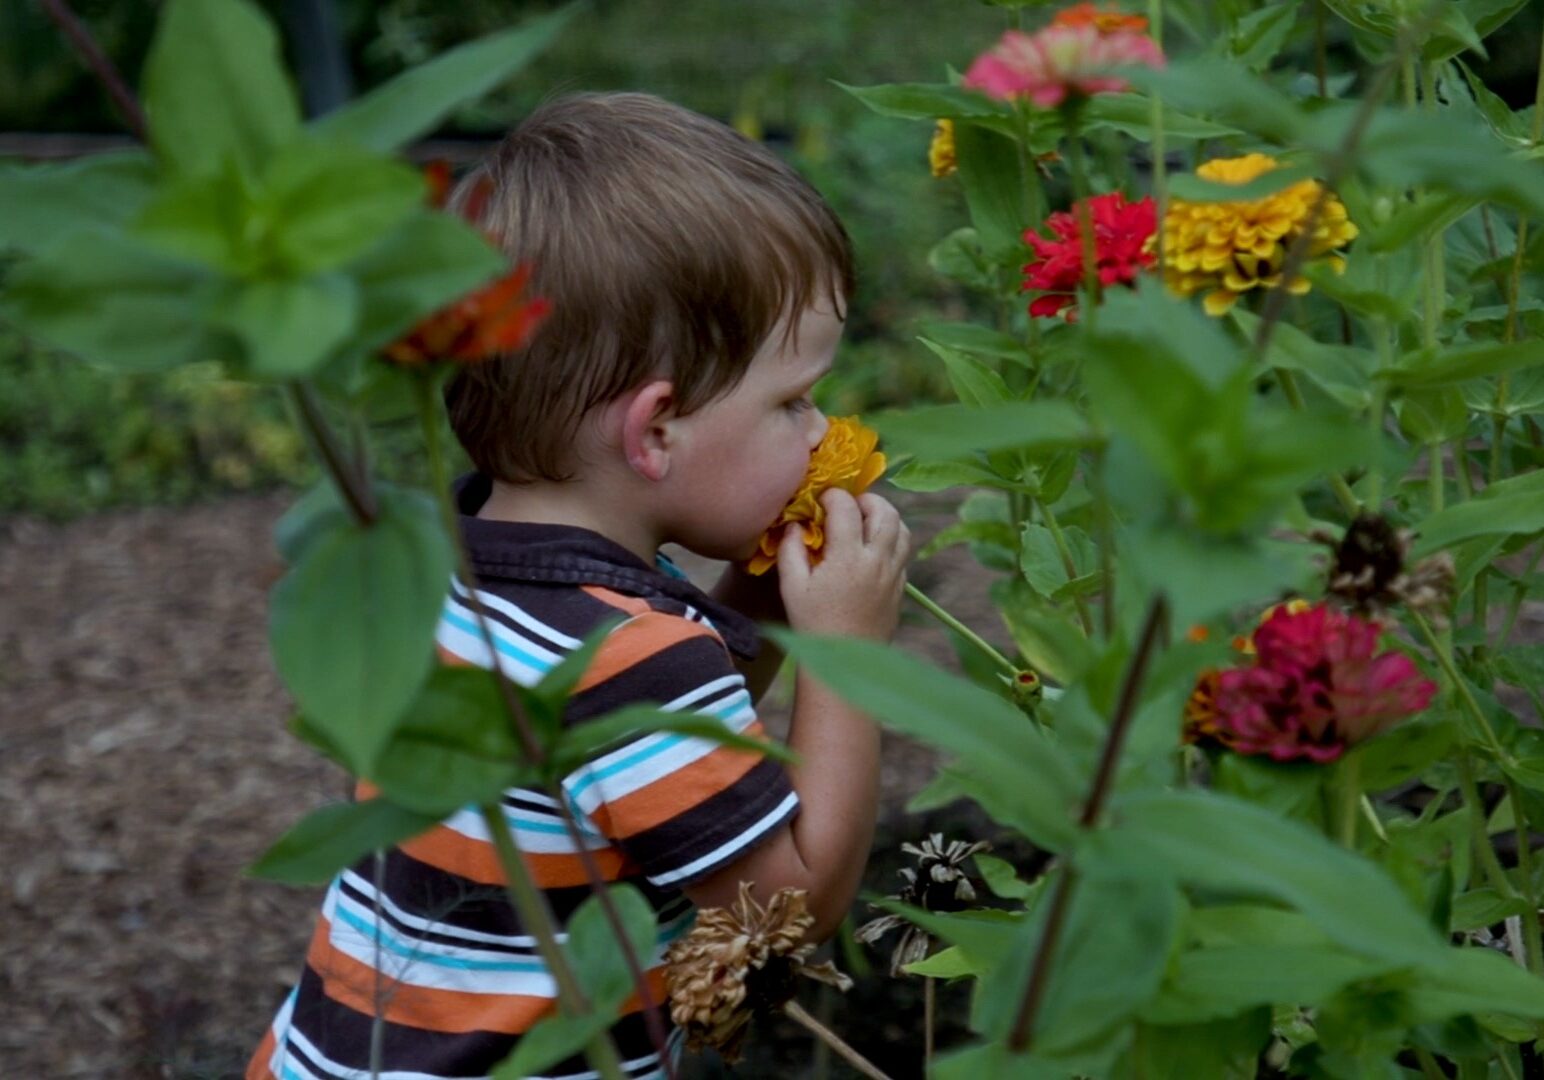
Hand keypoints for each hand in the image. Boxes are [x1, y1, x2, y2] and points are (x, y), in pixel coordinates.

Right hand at [778, 489, 908, 640]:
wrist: (845, 661)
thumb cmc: (813, 623)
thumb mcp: (792, 586)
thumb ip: (791, 549)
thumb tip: (795, 523)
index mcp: (848, 557)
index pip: (847, 507)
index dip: (833, 496)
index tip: (821, 500)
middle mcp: (877, 560)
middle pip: (885, 511)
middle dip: (866, 499)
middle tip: (848, 506)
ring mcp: (893, 574)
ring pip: (902, 529)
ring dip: (885, 517)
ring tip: (865, 522)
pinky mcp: (900, 588)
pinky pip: (904, 553)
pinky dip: (891, 541)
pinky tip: (872, 550)